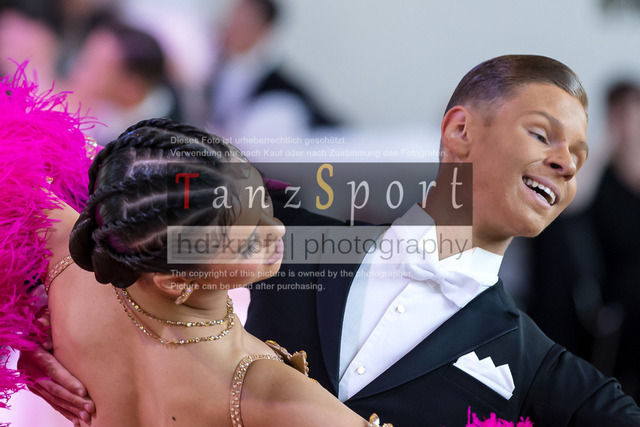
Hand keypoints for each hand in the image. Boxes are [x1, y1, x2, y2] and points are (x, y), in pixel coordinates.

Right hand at [17, 311, 94, 425]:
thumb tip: (43, 325)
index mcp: (32, 354)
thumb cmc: (44, 323)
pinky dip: (65, 410)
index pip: (51, 370)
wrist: (31, 331)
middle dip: (73, 400)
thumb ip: (45, 322)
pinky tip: (76, 419)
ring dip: (71, 408)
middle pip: (54, 388)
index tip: (84, 391)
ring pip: (53, 398)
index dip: (67, 381)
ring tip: (87, 417)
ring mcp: (32, 380)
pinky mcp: (36, 387)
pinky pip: (51, 402)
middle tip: (91, 408)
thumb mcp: (44, 319)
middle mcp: (29, 370)